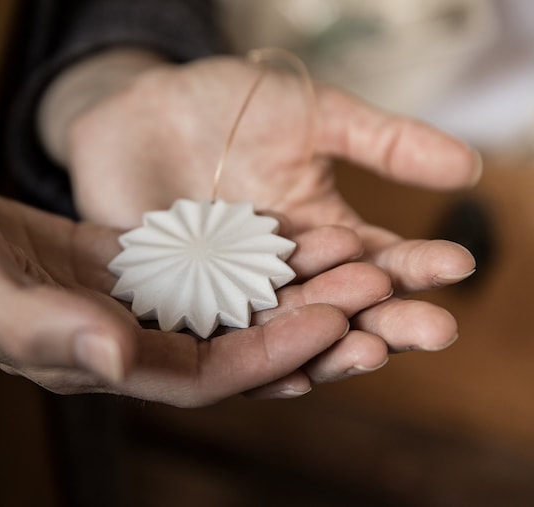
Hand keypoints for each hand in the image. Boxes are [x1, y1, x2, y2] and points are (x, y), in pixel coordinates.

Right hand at [0, 173, 392, 404]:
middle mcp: (114, 340)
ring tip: (342, 255)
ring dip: (277, 285)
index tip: (331, 322)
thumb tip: (120, 359)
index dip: (269, 355)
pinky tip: (276, 230)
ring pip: (216, 306)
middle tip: (366, 286)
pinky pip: (189, 266)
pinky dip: (233, 253)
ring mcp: (116, 303)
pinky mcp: (112, 264)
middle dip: (296, 322)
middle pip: (225, 346)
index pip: (202, 376)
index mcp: (92, 362)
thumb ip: (48, 331)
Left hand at [47, 53, 478, 377]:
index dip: (415, 264)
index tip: (456, 265)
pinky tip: (291, 372)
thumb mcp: (311, 116)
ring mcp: (231, 296)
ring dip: (331, 346)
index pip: (375, 259)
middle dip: (387, 320)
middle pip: (339, 309)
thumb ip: (379, 142)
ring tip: (374, 350)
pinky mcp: (179, 306)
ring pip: (285, 334)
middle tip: (436, 330)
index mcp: (317, 237)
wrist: (139, 111)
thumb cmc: (226, 107)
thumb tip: (467, 167)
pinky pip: (217, 340)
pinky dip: (253, 358)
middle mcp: (280, 278)